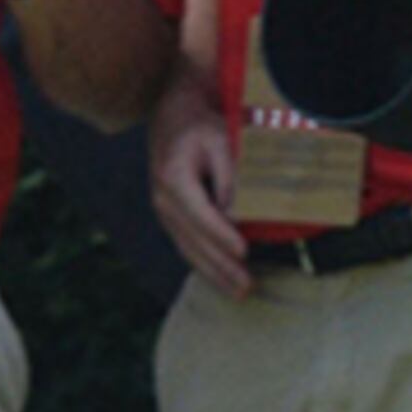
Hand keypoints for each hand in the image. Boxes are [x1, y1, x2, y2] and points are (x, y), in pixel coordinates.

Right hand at [146, 67, 252, 299]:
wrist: (172, 118)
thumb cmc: (201, 126)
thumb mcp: (219, 140)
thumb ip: (229, 176)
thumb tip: (238, 214)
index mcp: (174, 178)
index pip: (200, 214)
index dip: (222, 235)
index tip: (244, 251)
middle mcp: (164, 200)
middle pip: (195, 240)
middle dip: (222, 266)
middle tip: (247, 286)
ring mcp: (165, 212)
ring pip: (190, 250)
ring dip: (215, 274)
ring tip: (240, 292)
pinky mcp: (172, 218)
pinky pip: (188, 246)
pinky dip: (207, 265)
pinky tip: (223, 279)